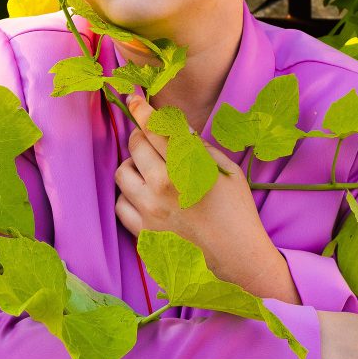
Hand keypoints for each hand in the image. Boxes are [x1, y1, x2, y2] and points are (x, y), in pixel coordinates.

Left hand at [114, 95, 298, 302]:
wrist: (237, 259)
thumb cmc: (237, 211)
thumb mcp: (226, 171)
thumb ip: (197, 147)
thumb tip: (174, 126)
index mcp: (186, 167)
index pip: (156, 128)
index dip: (142, 109)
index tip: (134, 99)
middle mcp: (162, 186)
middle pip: (135, 144)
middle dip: (141, 136)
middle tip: (151, 140)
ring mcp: (149, 211)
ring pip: (121, 172)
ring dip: (133, 166)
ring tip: (150, 172)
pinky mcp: (142, 232)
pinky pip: (120, 204)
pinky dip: (129, 197)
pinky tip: (145, 197)